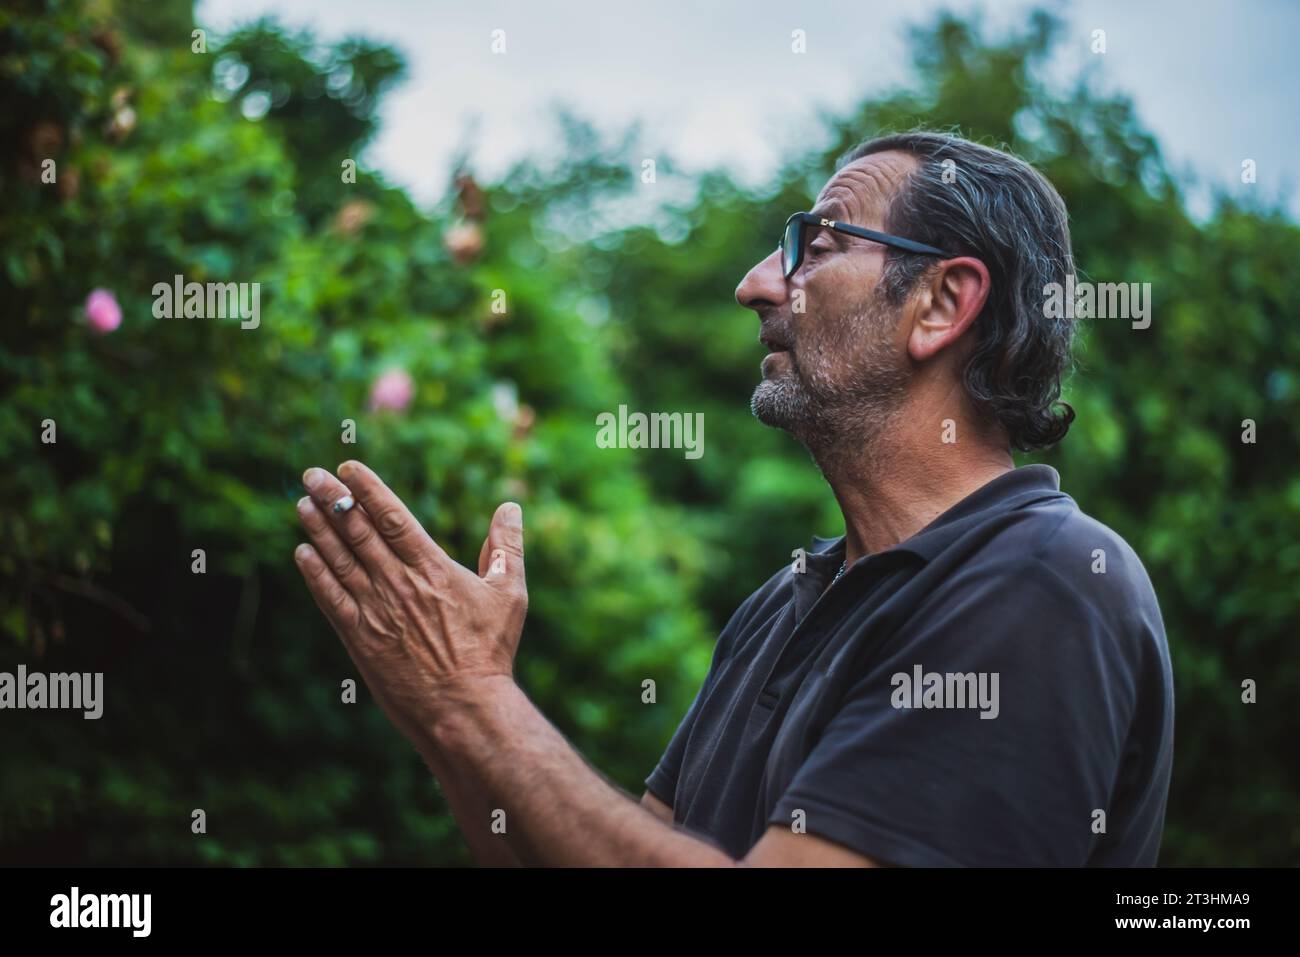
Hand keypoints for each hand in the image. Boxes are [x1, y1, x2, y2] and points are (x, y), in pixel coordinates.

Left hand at [292, 460, 527, 754]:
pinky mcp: (360, 638)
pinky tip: (303, 552)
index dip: (369, 490)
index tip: (350, 468)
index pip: (393, 517)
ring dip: (320, 529)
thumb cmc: (491, 652)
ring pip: (340, 560)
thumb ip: (507, 547)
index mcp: (433, 568)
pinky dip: (315, 574)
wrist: (462, 708)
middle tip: (312, 474)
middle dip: (334, 499)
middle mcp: (399, 583)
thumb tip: (510, 507)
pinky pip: (331, 598)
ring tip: (303, 504)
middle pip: (359, 531)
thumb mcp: (509, 594)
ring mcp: (376, 610)